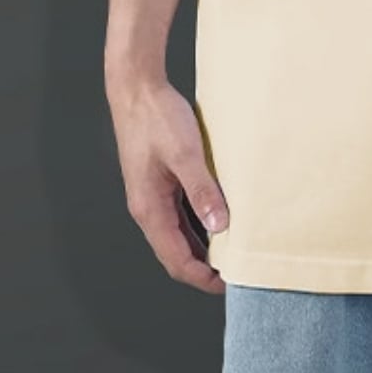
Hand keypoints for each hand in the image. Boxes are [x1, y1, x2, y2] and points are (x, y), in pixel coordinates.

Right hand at [106, 74, 229, 293]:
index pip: (176, 259)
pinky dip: (197, 223)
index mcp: (149, 208)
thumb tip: (220, 225)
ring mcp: (151, 194)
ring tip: (230, 251)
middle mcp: (147, 207)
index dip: (201, 277)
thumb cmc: (156, 118)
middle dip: (202, 267)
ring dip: (200, 245)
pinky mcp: (158, 180)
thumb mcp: (185, 154)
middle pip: (175, 252)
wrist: (136, 88)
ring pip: (177, 233)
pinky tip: (217, 218)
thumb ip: (202, 190)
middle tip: (234, 272)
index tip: (227, 284)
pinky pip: (179, 213)